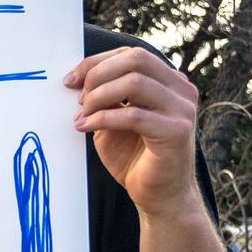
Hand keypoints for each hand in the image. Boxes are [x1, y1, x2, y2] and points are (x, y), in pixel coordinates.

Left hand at [66, 48, 200, 218]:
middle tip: (77, 99)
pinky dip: (103, 119)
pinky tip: (85, 128)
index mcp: (168, 82)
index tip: (70, 80)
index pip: (131, 55)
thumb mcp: (113, 121)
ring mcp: (182, 109)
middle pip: (136, 59)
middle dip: (97, 75)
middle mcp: (181, 90)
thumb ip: (105, 99)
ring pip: (134, 82)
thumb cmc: (134, 158)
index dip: (97, 62)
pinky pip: (133, 115)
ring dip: (99, 97)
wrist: (158, 196)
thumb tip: (77, 80)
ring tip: (82, 116)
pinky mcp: (176, 131)